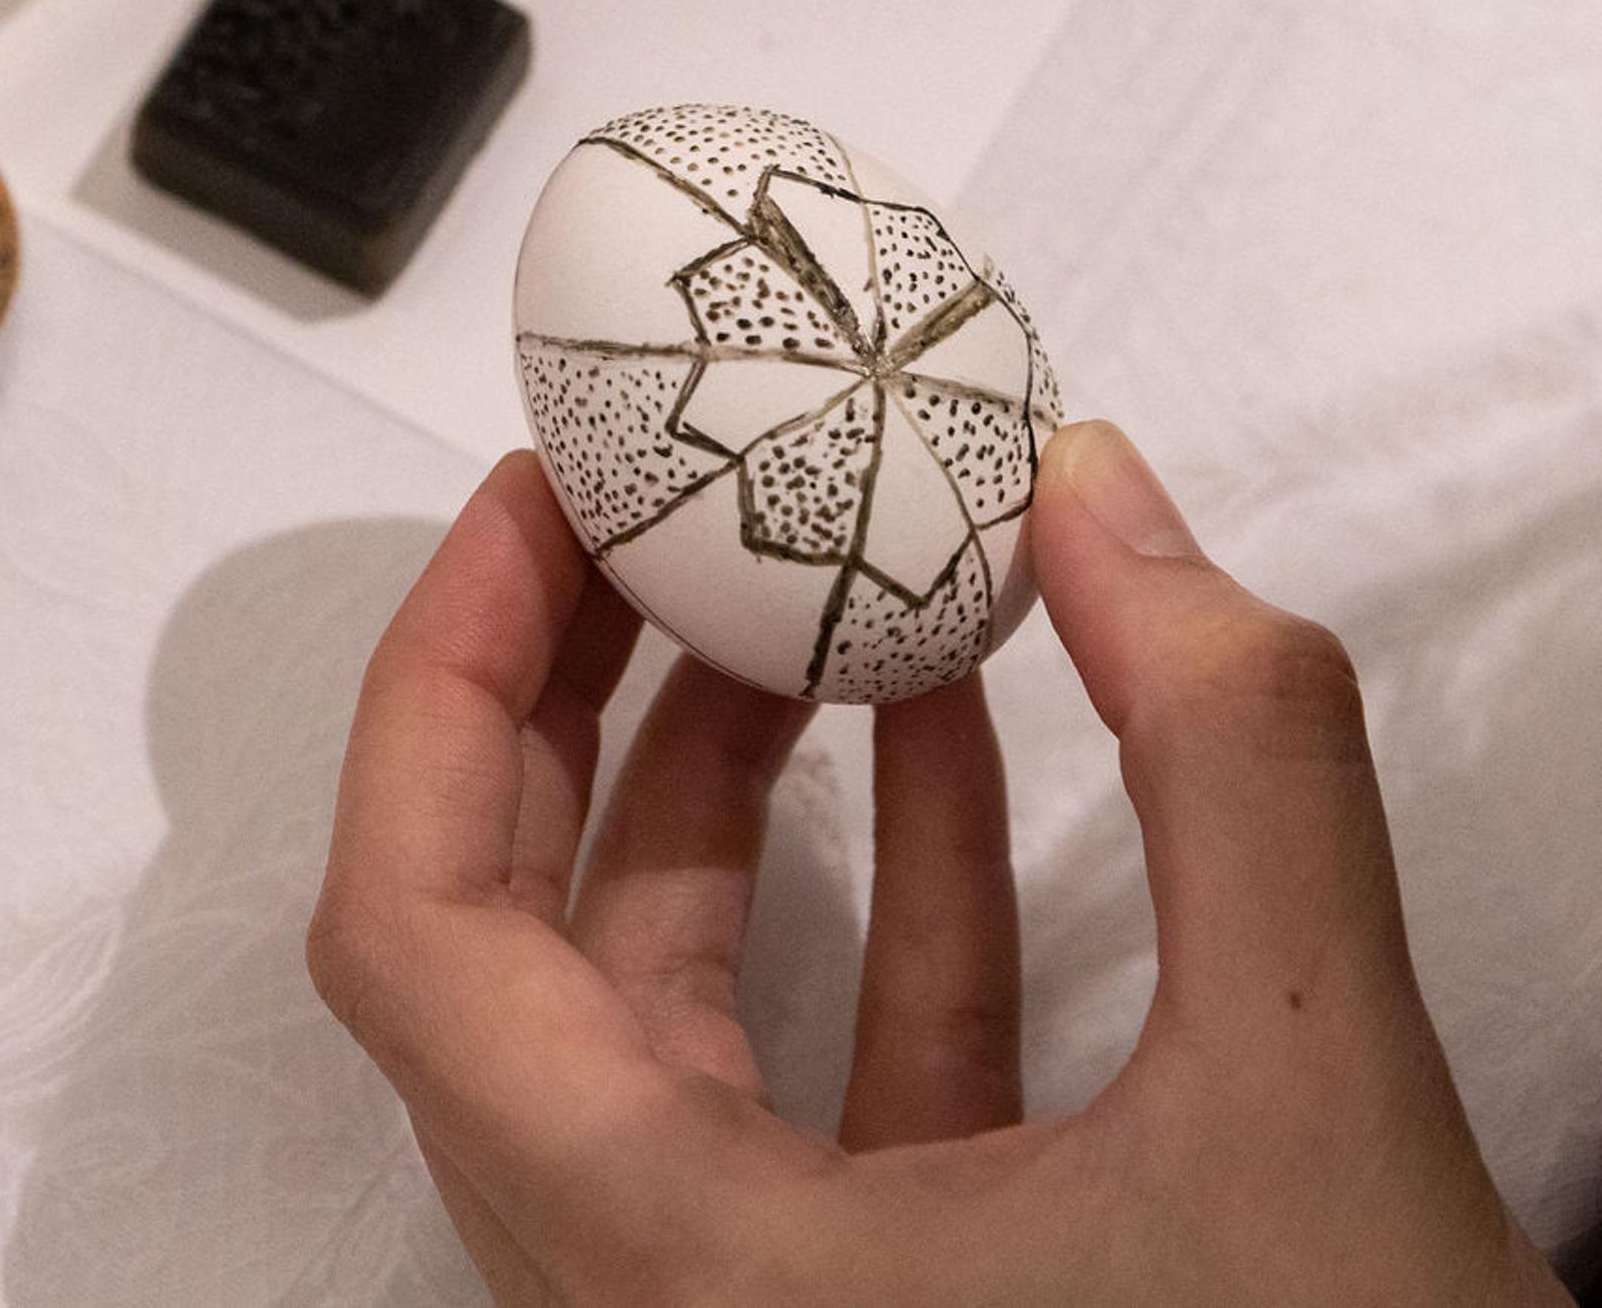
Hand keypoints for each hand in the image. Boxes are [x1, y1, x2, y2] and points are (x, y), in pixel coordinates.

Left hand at [309, 423, 1560, 1303]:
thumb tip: (1098, 491)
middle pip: (501, 947)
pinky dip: (862, 908)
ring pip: (656, 1013)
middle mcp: (657, 1301)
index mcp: (672, 1264)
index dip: (439, 683)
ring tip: (802, 593)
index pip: (408, 928)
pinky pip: (804, 1083)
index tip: (539, 505)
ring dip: (722, 792)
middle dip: (565, 704)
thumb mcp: (1310, 1081)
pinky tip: (946, 742)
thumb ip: (1222, 757)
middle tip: (637, 514)